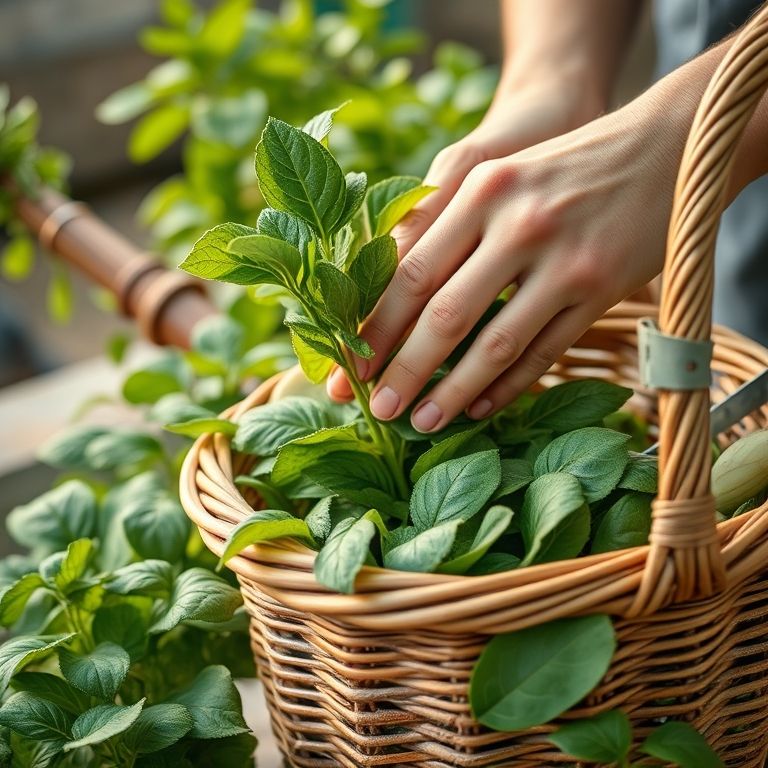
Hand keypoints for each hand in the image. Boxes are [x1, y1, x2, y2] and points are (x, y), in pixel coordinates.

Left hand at [328, 76, 603, 402]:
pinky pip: (544, 352)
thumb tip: (383, 282)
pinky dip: (508, 386)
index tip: (349, 366)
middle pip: (444, 314)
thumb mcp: (498, 173)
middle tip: (376, 408)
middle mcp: (519, 225)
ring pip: (495, 344)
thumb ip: (441, 221)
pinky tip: (480, 407)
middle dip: (404, 369)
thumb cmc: (563, 165)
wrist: (665, 147)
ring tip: (422, 422)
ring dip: (453, 391)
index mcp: (482, 190)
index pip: (411, 271)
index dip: (376, 326)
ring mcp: (565, 262)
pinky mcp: (601, 291)